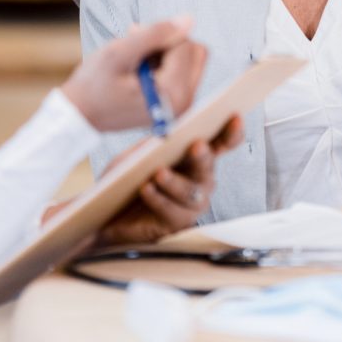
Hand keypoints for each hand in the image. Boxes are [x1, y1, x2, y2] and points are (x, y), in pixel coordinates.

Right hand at [61, 17, 206, 131]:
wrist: (78, 115)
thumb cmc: (94, 85)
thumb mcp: (120, 53)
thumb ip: (155, 34)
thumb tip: (189, 19)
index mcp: (174, 93)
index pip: (184, 44)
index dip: (159, 34)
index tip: (134, 38)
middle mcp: (184, 102)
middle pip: (196, 51)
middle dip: (169, 42)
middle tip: (137, 47)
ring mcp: (181, 105)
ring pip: (190, 59)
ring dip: (166, 52)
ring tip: (135, 59)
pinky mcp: (175, 104)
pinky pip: (182, 71)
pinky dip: (164, 63)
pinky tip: (139, 67)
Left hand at [95, 115, 244, 245]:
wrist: (107, 213)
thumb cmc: (125, 180)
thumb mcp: (135, 156)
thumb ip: (152, 145)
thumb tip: (167, 135)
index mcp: (194, 158)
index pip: (219, 144)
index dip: (230, 132)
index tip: (235, 117)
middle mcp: (199, 180)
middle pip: (208, 167)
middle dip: (203, 156)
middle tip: (197, 146)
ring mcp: (191, 204)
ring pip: (191, 191)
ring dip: (175, 181)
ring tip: (158, 173)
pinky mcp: (177, 224)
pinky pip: (172, 211)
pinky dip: (158, 198)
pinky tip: (146, 188)